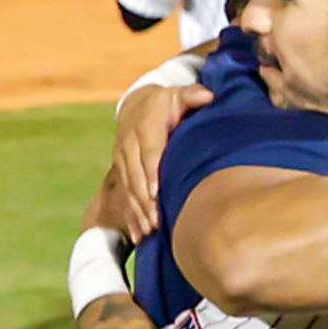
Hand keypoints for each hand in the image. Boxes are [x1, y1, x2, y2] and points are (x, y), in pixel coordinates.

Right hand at [104, 78, 209, 240]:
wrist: (137, 104)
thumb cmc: (167, 103)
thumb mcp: (178, 95)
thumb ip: (191, 95)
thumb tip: (206, 95)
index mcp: (145, 127)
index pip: (149, 151)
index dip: (152, 172)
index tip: (157, 192)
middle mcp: (129, 144)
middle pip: (136, 175)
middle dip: (145, 199)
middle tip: (157, 220)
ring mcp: (122, 158)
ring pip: (128, 187)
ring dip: (137, 210)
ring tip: (149, 230)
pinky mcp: (121, 170)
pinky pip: (124, 194)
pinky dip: (130, 214)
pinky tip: (139, 233)